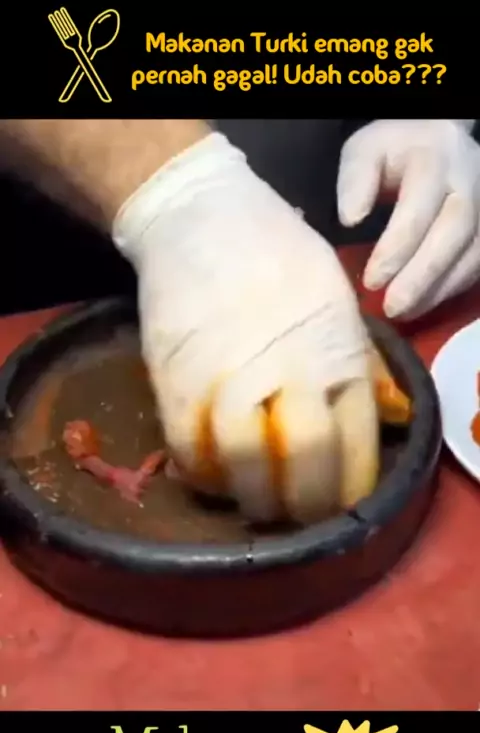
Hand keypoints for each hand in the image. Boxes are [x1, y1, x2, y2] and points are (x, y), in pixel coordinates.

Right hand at [113, 133, 378, 523]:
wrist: (199, 218)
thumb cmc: (277, 254)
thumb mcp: (338, 299)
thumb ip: (362, 361)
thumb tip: (391, 414)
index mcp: (337, 350)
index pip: (357, 439)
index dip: (351, 486)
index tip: (341, 503)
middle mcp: (290, 367)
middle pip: (307, 458)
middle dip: (306, 502)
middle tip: (298, 514)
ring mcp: (231, 373)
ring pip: (246, 461)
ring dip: (252, 497)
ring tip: (255, 504)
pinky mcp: (179, 376)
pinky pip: (189, 446)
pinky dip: (200, 472)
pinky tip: (210, 475)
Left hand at [338, 119, 479, 319]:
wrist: (434, 141)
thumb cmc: (392, 153)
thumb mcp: (364, 152)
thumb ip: (355, 179)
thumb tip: (351, 219)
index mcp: (434, 156)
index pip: (418, 207)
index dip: (395, 249)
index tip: (371, 280)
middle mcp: (469, 178)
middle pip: (454, 231)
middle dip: (422, 275)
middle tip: (391, 307)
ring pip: (472, 252)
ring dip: (437, 288)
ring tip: (403, 313)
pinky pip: (477, 264)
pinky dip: (451, 288)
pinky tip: (423, 304)